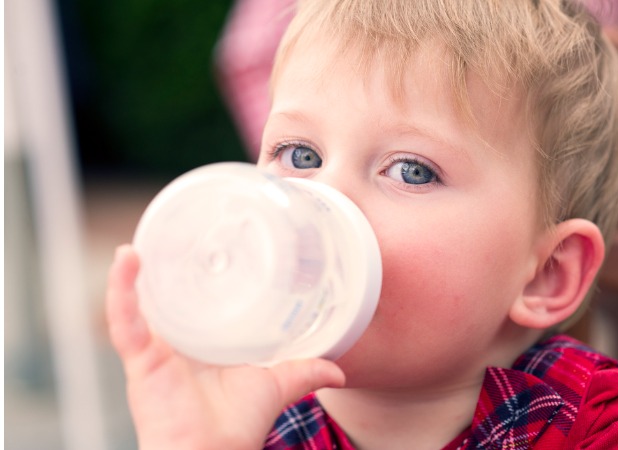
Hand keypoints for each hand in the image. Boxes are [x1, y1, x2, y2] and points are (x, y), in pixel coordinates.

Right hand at [106, 245, 344, 449]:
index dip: (191, 279)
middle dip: (158, 270)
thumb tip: (339, 371)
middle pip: (161, 301)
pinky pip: (125, 321)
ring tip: (134, 245)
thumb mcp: (276, 386)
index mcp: (200, 345)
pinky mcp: (142, 359)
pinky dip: (121, 291)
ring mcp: (155, 350)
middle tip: (167, 236)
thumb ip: (305, 371)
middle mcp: (174, 344)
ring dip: (131, 274)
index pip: (191, 305)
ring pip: (137, 305)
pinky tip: (126, 260)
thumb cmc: (238, 424)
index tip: (200, 247)